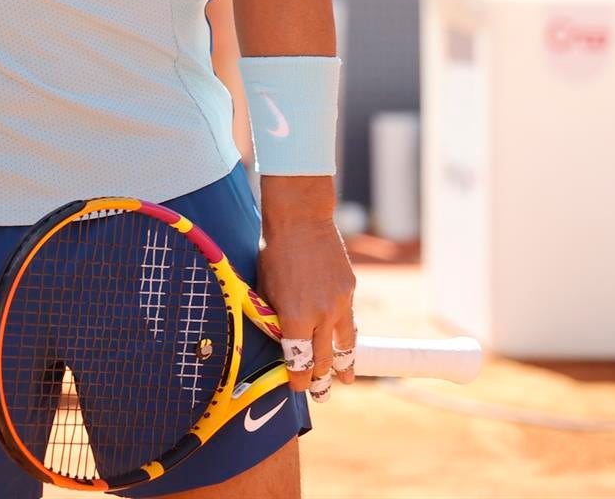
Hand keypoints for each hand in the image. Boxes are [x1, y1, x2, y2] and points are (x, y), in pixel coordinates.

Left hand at [257, 175, 356, 400]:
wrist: (300, 219)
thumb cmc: (274, 252)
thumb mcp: (264, 288)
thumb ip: (273, 317)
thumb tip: (278, 338)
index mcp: (295, 317)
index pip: (298, 360)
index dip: (297, 378)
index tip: (296, 387)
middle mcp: (321, 315)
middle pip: (323, 359)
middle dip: (320, 380)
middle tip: (320, 394)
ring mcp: (340, 303)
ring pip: (345, 345)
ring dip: (343, 365)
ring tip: (345, 380)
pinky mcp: (350, 290)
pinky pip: (349, 320)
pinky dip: (345, 334)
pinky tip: (345, 344)